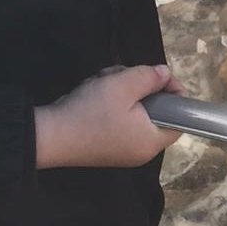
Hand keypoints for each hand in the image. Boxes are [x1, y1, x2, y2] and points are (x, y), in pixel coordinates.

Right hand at [35, 65, 181, 168]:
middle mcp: (140, 151)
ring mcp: (121, 150)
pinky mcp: (105, 145)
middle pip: (153, 111)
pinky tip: (92, 93)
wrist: (48, 135)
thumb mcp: (122, 85)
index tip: (159, 76)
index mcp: (151, 142)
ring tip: (100, 82)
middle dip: (138, 87)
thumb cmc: (90, 112)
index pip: (178, 120)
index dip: (174, 94)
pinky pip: (118, 119)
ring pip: (133, 111)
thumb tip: (166, 74)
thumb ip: (149, 77)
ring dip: (119, 90)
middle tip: (121, 76)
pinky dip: (108, 102)